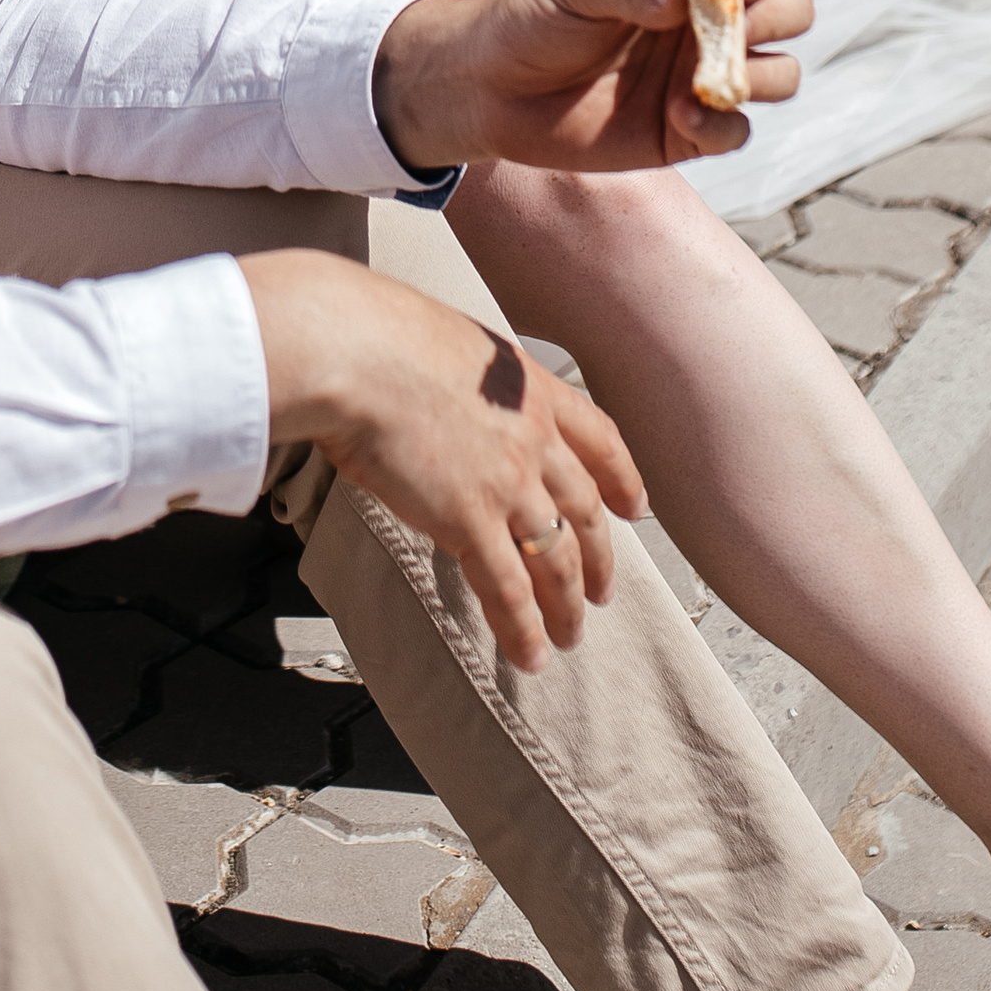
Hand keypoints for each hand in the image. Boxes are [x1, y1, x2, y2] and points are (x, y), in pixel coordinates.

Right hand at [241, 244, 645, 669]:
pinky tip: (529, 655)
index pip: (598, 438)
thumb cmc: (378, 335)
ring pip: (556, 560)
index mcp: (530, 387)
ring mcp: (507, 482)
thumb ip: (471, 387)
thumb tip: (452, 407)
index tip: (636, 506)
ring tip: (568, 637)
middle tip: (602, 591)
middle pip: (584, 510)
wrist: (354, 349)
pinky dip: (522, 629)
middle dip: (598, 558)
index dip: (623, 477)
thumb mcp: (452, 345)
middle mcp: (532, 437)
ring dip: (565, 606)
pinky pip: (508, 589)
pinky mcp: (470, 521)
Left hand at [370, 0, 809, 181]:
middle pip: (790, 11)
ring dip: (762, 74)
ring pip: (780, 73)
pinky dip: (723, 124)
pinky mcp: (687, 131)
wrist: (487, 87)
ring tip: (704, 80)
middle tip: (735, 27)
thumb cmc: (530, 19)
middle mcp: (705, 23)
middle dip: (777, 16)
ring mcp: (699, 77)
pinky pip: (738, 131)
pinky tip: (680, 115)